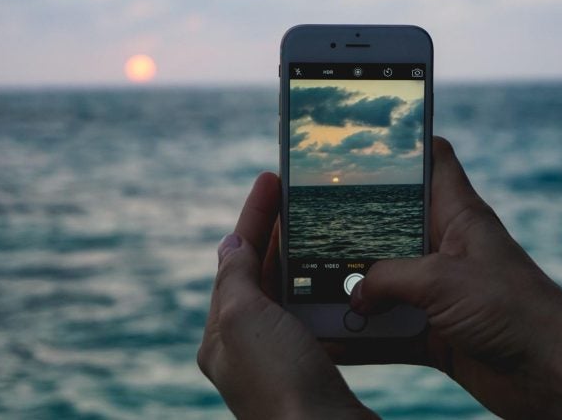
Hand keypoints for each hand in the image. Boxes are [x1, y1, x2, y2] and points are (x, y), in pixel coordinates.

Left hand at [197, 173, 375, 419]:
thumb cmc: (281, 382)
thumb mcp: (244, 320)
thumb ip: (234, 278)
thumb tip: (229, 245)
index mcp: (222, 335)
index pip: (235, 261)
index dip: (252, 216)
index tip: (270, 180)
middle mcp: (248, 347)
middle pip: (261, 274)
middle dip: (276, 232)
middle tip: (297, 194)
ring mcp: (282, 359)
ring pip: (290, 294)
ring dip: (303, 259)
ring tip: (320, 225)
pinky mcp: (315, 369)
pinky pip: (316, 318)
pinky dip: (325, 291)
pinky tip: (340, 276)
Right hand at [333, 137, 561, 417]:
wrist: (554, 375)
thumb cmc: (513, 310)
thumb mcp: (440, 281)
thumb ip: (387, 279)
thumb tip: (354, 292)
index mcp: (457, 214)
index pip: (433, 159)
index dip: (403, 143)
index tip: (362, 141)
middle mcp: (445, 247)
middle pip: (392, 222)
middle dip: (353, 224)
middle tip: (307, 221)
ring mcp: (439, 290)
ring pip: (385, 278)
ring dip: (352, 285)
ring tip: (307, 280)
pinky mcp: (436, 329)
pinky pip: (389, 326)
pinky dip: (363, 332)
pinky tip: (332, 334)